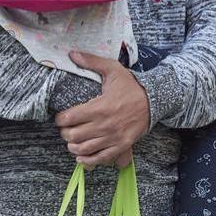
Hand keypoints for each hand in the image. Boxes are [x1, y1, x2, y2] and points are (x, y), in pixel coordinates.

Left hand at [55, 51, 149, 166]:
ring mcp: (113, 137)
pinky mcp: (121, 146)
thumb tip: (72, 54)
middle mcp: (105, 124)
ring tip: (72, 141)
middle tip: (66, 128)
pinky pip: (101, 158)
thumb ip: (91, 62)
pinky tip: (81, 157)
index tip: (61, 117)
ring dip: (73, 146)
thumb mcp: (113, 69)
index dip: (60, 119)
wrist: (155, 100)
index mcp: (100, 106)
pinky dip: (88, 161)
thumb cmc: (131, 85)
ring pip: (84, 149)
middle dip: (65, 133)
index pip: (70, 117)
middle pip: (74, 135)